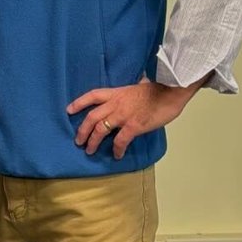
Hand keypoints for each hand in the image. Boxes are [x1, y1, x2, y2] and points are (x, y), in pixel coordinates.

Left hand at [67, 78, 202, 159]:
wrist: (172, 90)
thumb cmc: (160, 88)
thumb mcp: (139, 85)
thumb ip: (131, 91)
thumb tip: (137, 86)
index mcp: (116, 93)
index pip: (92, 95)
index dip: (79, 103)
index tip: (68, 110)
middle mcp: (116, 104)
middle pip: (91, 117)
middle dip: (82, 130)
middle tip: (78, 141)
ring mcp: (123, 115)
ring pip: (100, 130)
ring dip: (93, 142)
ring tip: (89, 150)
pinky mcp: (134, 126)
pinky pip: (120, 141)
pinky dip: (116, 149)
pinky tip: (116, 155)